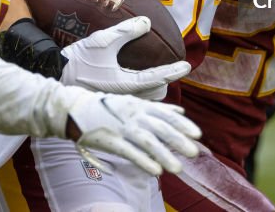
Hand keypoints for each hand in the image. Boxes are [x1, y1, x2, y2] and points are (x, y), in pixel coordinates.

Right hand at [61, 17, 189, 99]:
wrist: (53, 76)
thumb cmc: (79, 60)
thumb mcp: (102, 41)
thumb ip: (126, 31)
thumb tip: (146, 22)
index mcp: (125, 83)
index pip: (157, 78)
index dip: (173, 71)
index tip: (186, 65)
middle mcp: (124, 97)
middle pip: (155, 95)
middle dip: (165, 85)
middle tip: (172, 72)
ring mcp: (117, 102)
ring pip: (145, 101)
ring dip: (153, 91)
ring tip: (157, 80)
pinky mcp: (108, 103)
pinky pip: (133, 102)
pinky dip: (141, 94)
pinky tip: (136, 85)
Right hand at [67, 92, 200, 175]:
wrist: (76, 109)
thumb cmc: (108, 107)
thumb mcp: (134, 102)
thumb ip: (158, 108)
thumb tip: (181, 110)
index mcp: (141, 106)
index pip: (166, 115)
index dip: (183, 124)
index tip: (198, 134)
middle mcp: (134, 115)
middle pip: (160, 128)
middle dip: (178, 141)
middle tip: (194, 153)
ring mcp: (122, 128)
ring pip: (147, 142)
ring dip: (163, 155)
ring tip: (178, 169)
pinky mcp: (111, 141)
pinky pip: (129, 152)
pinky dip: (143, 161)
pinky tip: (156, 171)